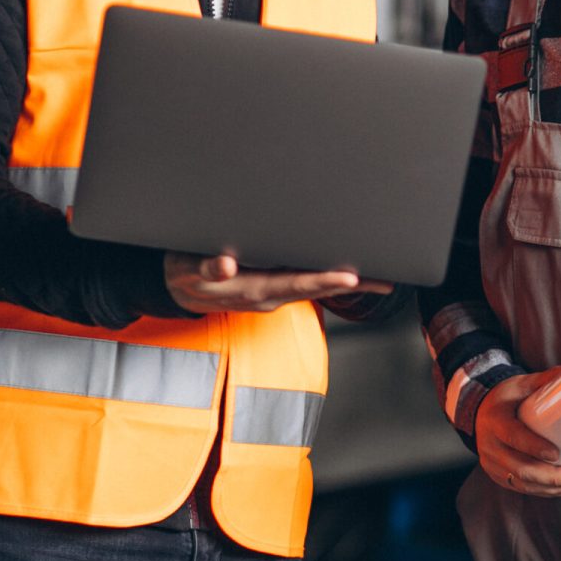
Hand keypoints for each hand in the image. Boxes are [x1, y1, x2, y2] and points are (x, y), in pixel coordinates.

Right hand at [164, 252, 389, 312]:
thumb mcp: (188, 269)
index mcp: (253, 289)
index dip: (324, 281)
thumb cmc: (185, 272)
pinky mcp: (273, 286)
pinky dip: (331, 281)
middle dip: (349, 284)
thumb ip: (207, 268)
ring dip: (347, 284)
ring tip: (381, 279)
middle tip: (382, 279)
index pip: (296, 285)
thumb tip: (225, 265)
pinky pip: (307, 285)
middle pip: (315, 289)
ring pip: (315, 288)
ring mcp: (273, 292)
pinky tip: (354, 277)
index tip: (351, 278)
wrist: (178, 286)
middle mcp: (269, 294)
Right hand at [474, 368, 560, 497]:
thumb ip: (544, 380)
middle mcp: (490, 446)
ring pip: (524, 483)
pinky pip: (523, 488)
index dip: (533, 447)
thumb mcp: (520, 384)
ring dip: (554, 487)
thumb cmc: (505, 399)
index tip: (556, 453)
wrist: (479, 413)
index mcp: (495, 420)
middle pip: (521, 468)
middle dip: (553, 476)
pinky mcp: (498, 476)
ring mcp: (492, 465)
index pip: (513, 437)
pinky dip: (546, 490)